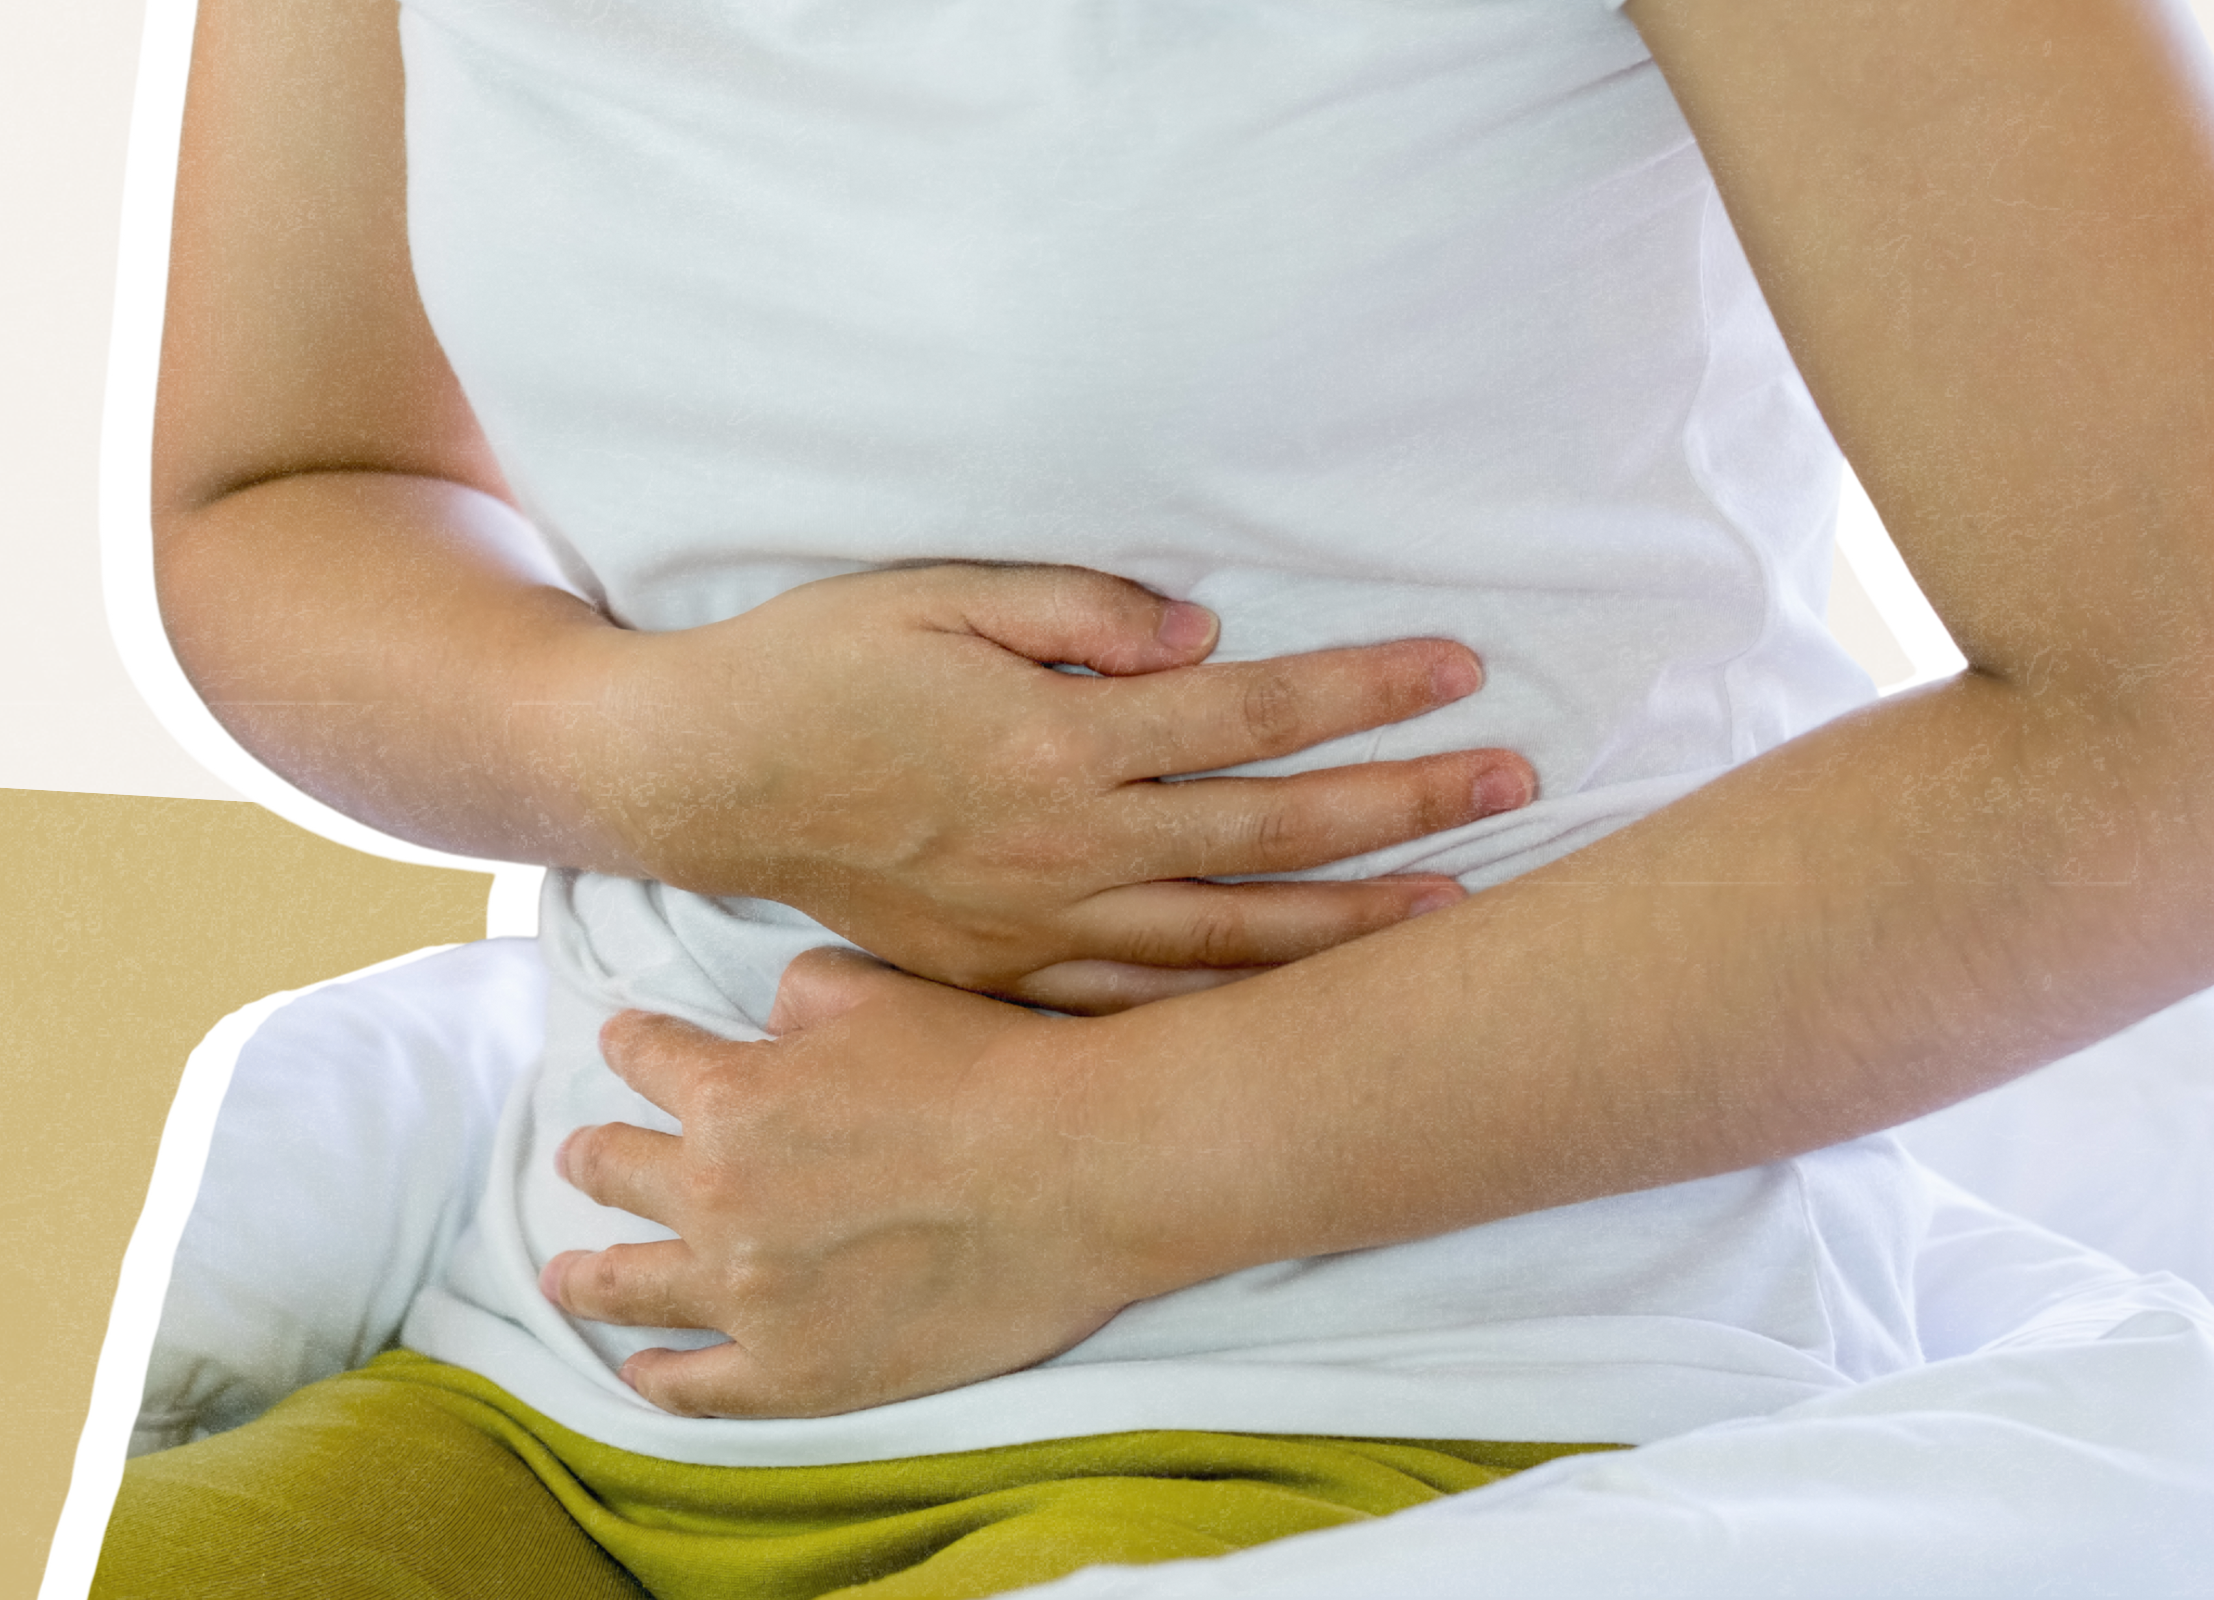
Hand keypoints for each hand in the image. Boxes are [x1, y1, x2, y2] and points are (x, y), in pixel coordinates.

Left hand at [540, 948, 1160, 1417]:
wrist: (1079, 1171)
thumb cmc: (991, 1071)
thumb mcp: (879, 993)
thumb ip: (800, 999)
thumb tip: (772, 1021)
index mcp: (729, 1096)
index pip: (648, 1057)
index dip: (632, 1045)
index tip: (621, 1046)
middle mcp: (718, 1197)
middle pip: (619, 1172)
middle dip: (593, 1158)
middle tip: (577, 1157)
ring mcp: (752, 1297)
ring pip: (631, 1288)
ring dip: (587, 1275)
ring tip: (565, 1275)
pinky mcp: (801, 1375)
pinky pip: (700, 1387)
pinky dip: (658, 1379)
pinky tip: (639, 1371)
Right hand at [566, 563, 1533, 1012]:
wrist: (698, 775)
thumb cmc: (816, 663)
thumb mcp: (937, 593)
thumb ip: (1079, 613)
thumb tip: (1206, 640)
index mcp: (1059, 739)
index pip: (1253, 714)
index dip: (1365, 692)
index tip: (1460, 669)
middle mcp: (1064, 844)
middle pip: (1271, 833)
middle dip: (1404, 807)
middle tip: (1516, 782)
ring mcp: (1035, 925)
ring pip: (1225, 938)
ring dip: (1348, 925)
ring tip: (1453, 912)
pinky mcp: (998, 974)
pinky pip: (1136, 1005)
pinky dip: (1228, 1009)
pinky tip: (1298, 1004)